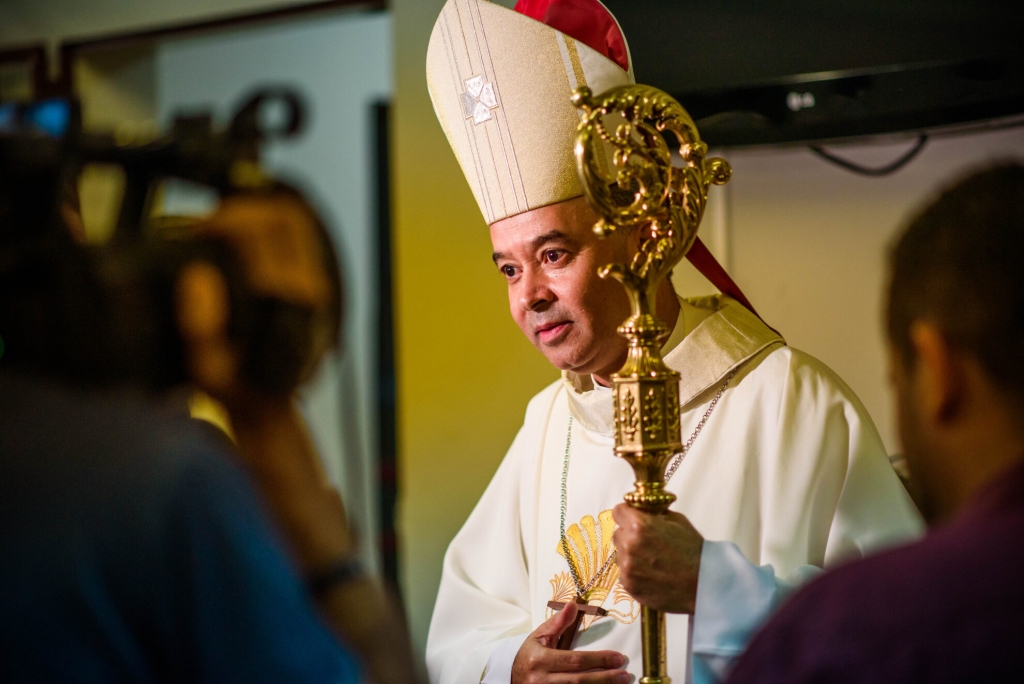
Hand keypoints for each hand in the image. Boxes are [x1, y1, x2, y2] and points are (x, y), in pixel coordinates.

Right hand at [175, 192, 332, 405]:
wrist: (270, 403)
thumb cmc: (236, 385)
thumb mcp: (208, 368)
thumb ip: (200, 329)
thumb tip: (199, 277)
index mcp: (288, 303)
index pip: (267, 236)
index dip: (230, 221)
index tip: (200, 229)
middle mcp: (311, 289)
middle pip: (287, 220)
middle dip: (242, 211)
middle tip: (208, 224)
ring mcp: (318, 284)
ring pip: (297, 224)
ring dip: (256, 214)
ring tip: (221, 225)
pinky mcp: (315, 284)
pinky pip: (298, 237)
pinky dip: (268, 225)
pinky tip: (238, 236)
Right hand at [511, 602, 627, 683]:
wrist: (511, 677)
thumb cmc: (529, 655)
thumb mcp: (539, 636)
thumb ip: (557, 622)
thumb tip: (573, 605)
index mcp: (540, 660)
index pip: (574, 660)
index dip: (598, 659)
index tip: (618, 658)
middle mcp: (541, 680)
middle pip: (578, 681)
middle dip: (604, 678)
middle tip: (624, 675)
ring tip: (620, 683)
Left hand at [612, 503, 703, 612]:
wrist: (703, 584)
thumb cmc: (694, 552)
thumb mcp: (677, 521)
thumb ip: (655, 514)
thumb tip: (643, 510)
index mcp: (639, 525)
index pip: (618, 511)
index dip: (627, 514)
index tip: (632, 518)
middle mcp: (629, 545)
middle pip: (618, 533)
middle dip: (629, 535)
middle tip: (648, 543)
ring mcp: (627, 567)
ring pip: (621, 554)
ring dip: (632, 555)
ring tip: (653, 561)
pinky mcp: (629, 585)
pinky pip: (625, 573)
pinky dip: (635, 573)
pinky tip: (652, 574)